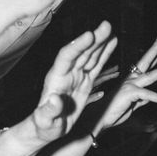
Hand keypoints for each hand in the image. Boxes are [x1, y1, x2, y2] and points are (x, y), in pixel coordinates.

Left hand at [22, 23, 117, 147]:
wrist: (47, 129)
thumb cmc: (44, 126)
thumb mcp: (46, 122)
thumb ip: (50, 110)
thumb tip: (54, 99)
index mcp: (56, 78)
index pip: (67, 57)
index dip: (78, 46)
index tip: (89, 35)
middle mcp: (66, 73)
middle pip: (80, 51)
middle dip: (93, 39)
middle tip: (106, 25)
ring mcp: (76, 76)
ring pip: (89, 55)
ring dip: (100, 42)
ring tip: (110, 28)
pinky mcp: (84, 82)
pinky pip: (96, 65)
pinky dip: (104, 53)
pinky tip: (112, 42)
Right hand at [94, 33, 156, 130]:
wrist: (98, 118)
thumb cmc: (112, 112)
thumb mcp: (131, 104)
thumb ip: (141, 100)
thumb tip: (150, 98)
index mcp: (130, 81)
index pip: (144, 66)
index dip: (153, 56)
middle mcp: (130, 80)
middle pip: (145, 62)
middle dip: (154, 49)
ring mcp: (130, 85)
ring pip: (150, 75)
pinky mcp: (130, 93)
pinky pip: (149, 94)